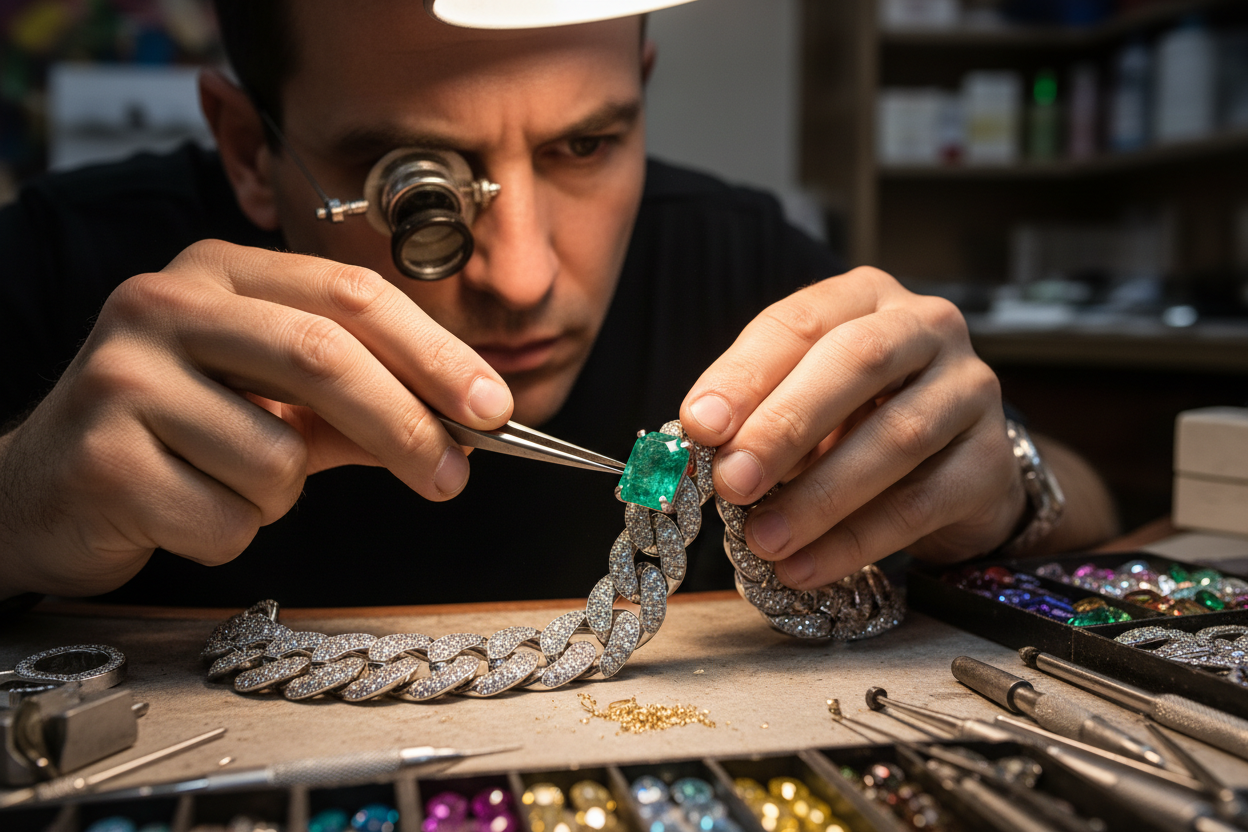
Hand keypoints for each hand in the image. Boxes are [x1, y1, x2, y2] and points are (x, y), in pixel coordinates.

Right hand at [0, 240, 511, 597]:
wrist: (42, 486)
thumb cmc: (176, 434)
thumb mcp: (269, 401)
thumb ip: (355, 406)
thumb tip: (461, 424)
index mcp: (221, 273)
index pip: (352, 296)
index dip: (435, 353)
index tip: (494, 407)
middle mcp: (166, 303)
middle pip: (323, 355)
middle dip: (406, 424)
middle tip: (454, 476)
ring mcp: (123, 375)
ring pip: (278, 457)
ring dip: (283, 495)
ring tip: (229, 484)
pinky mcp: (101, 456)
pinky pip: (227, 520)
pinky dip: (230, 533)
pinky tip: (181, 510)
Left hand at [680, 267, 1025, 589]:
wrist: (952, 467)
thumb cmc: (857, 419)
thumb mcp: (802, 398)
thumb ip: (756, 411)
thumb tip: (701, 446)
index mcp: (864, 297)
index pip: (799, 322)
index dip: (745, 374)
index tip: (698, 425)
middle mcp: (926, 327)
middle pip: (856, 362)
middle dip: (785, 425)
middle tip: (732, 481)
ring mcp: (970, 389)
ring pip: (895, 437)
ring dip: (819, 496)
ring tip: (763, 539)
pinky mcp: (990, 461)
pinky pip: (920, 504)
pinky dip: (855, 541)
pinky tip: (804, 567)